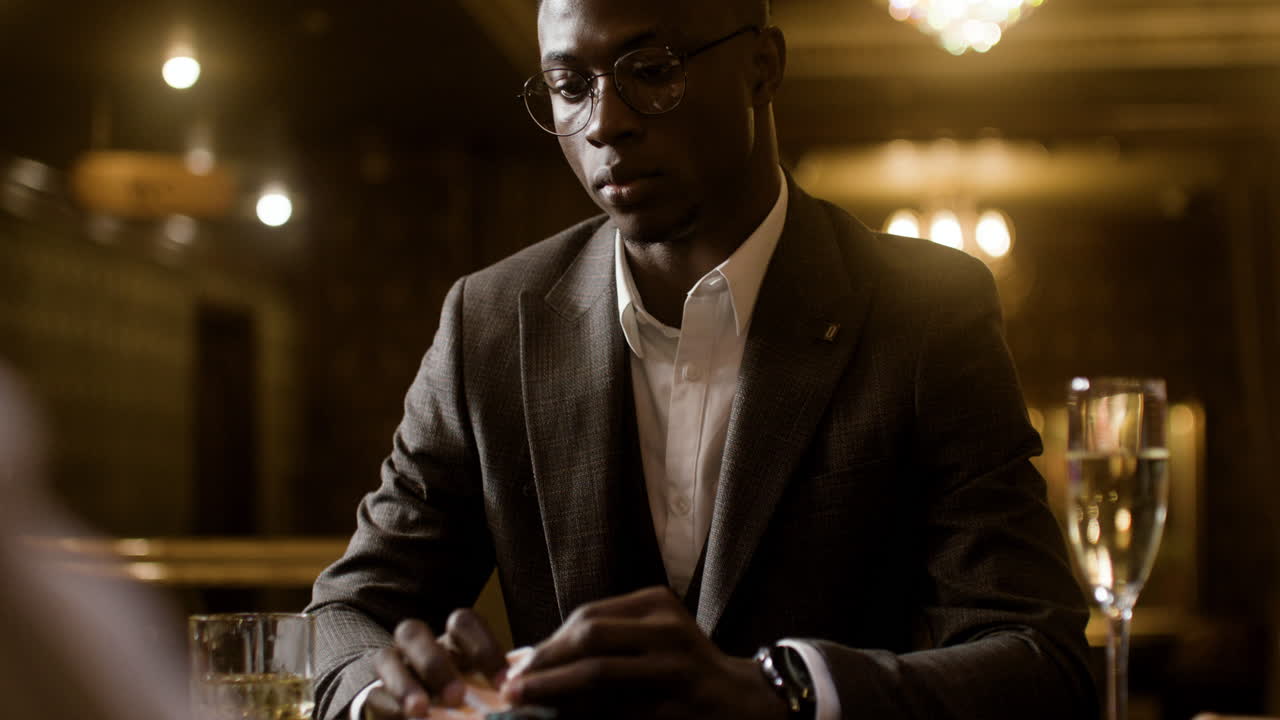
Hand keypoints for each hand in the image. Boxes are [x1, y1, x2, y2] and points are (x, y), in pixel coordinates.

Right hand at [365, 609, 506, 718]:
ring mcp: (392, 666)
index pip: (463, 622)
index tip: (504, 684)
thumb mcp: (481, 689)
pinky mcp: (372, 694)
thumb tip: (518, 692)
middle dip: (436, 664)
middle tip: (458, 696)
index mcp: (451, 640)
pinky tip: (410, 717)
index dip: (484, 648)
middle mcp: (419, 645)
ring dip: (405, 684)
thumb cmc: (461, 698)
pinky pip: (375, 693)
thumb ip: (494, 687)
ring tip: (421, 710)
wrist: (419, 709)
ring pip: (385, 658)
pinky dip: (392, 707)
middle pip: (415, 632)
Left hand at [500, 586, 788, 719]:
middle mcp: (668, 628)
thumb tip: (529, 658)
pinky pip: (617, 711)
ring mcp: (676, 666)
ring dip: (554, 690)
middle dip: (545, 662)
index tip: (519, 664)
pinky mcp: (677, 707)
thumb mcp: (654, 636)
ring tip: (524, 702)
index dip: (549, 641)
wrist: (744, 701)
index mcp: (658, 604)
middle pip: (591, 636)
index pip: (589, 616)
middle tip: (512, 686)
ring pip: (599, 673)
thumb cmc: (686, 668)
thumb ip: (605, 639)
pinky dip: (583, 716)